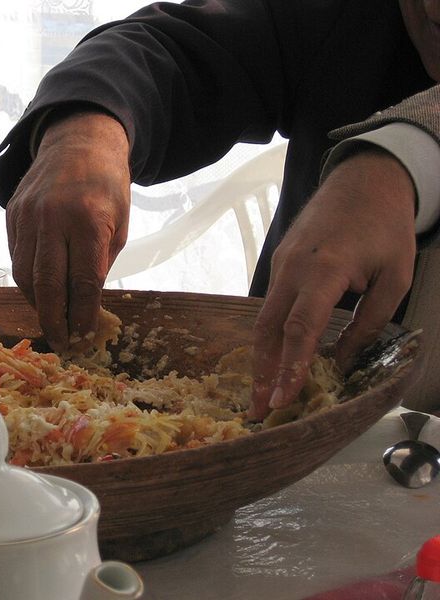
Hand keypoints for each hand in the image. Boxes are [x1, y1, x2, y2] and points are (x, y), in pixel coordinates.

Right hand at [6, 111, 130, 350]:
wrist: (79, 141)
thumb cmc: (107, 187)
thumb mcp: (120, 224)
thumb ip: (101, 263)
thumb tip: (84, 305)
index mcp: (89, 221)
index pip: (83, 282)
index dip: (83, 315)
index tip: (84, 337)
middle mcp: (53, 218)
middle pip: (47, 285)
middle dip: (54, 321)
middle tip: (61, 343)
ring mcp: (27, 215)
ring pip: (24, 275)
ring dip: (38, 304)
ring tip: (52, 320)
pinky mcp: (12, 214)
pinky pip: (16, 257)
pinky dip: (27, 281)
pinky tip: (40, 292)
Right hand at [250, 149, 415, 419]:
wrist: (364, 179)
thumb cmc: (386, 226)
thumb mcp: (395, 278)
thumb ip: (370, 322)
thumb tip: (344, 360)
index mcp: (324, 271)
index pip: (300, 329)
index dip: (291, 367)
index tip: (284, 399)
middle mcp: (292, 269)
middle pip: (268, 329)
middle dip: (262, 372)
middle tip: (259, 408)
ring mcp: (281, 264)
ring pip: (263, 318)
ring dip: (262, 357)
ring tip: (264, 389)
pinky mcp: (280, 262)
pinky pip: (271, 303)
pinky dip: (271, 334)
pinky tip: (278, 354)